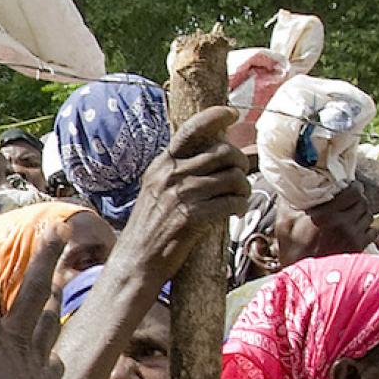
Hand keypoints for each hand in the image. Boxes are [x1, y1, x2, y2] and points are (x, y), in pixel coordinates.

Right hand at [0, 222, 64, 378]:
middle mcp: (16, 342)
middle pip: (34, 291)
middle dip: (45, 258)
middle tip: (60, 229)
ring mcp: (36, 362)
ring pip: (48, 320)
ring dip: (55, 297)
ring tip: (62, 279)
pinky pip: (52, 363)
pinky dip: (53, 354)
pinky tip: (54, 355)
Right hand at [119, 105, 251, 280]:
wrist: (135, 263)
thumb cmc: (150, 229)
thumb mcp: (157, 191)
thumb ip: (180, 172)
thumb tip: (217, 156)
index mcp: (162, 164)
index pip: (191, 129)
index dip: (216, 116)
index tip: (232, 115)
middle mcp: (171, 174)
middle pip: (222, 152)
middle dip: (240, 162)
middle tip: (242, 175)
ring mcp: (181, 195)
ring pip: (232, 177)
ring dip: (244, 187)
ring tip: (241, 197)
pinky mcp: (191, 217)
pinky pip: (231, 203)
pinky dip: (240, 206)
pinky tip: (236, 211)